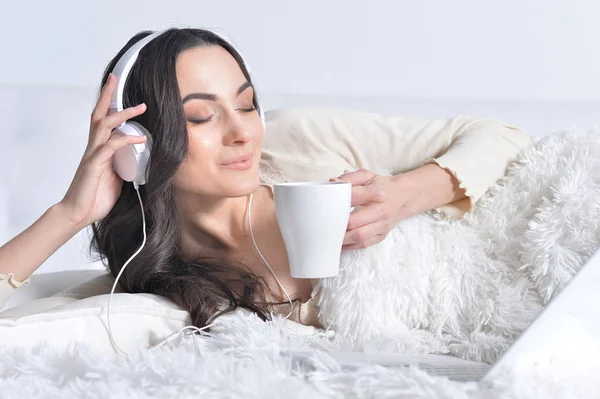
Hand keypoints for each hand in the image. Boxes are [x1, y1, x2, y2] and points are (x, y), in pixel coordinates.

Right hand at [59, 73, 147, 228]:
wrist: (79, 213)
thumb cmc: (96, 196)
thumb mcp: (117, 177)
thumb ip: (125, 164)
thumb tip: (141, 157)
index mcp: (98, 149)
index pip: (102, 120)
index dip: (109, 104)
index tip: (116, 88)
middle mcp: (94, 147)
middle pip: (98, 114)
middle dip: (107, 95)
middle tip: (115, 78)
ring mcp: (93, 155)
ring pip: (104, 125)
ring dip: (123, 114)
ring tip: (141, 107)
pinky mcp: (94, 164)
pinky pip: (111, 146)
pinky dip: (127, 140)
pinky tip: (141, 138)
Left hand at [330, 168, 411, 249]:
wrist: (403, 197)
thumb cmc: (381, 186)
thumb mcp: (367, 176)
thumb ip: (349, 178)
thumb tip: (332, 183)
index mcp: (377, 193)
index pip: (353, 197)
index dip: (338, 200)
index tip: (326, 203)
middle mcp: (381, 210)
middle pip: (354, 221)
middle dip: (336, 224)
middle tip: (323, 223)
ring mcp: (382, 225)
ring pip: (359, 236)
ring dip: (342, 238)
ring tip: (330, 235)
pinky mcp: (382, 235)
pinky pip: (364, 244)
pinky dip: (350, 245)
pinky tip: (340, 242)